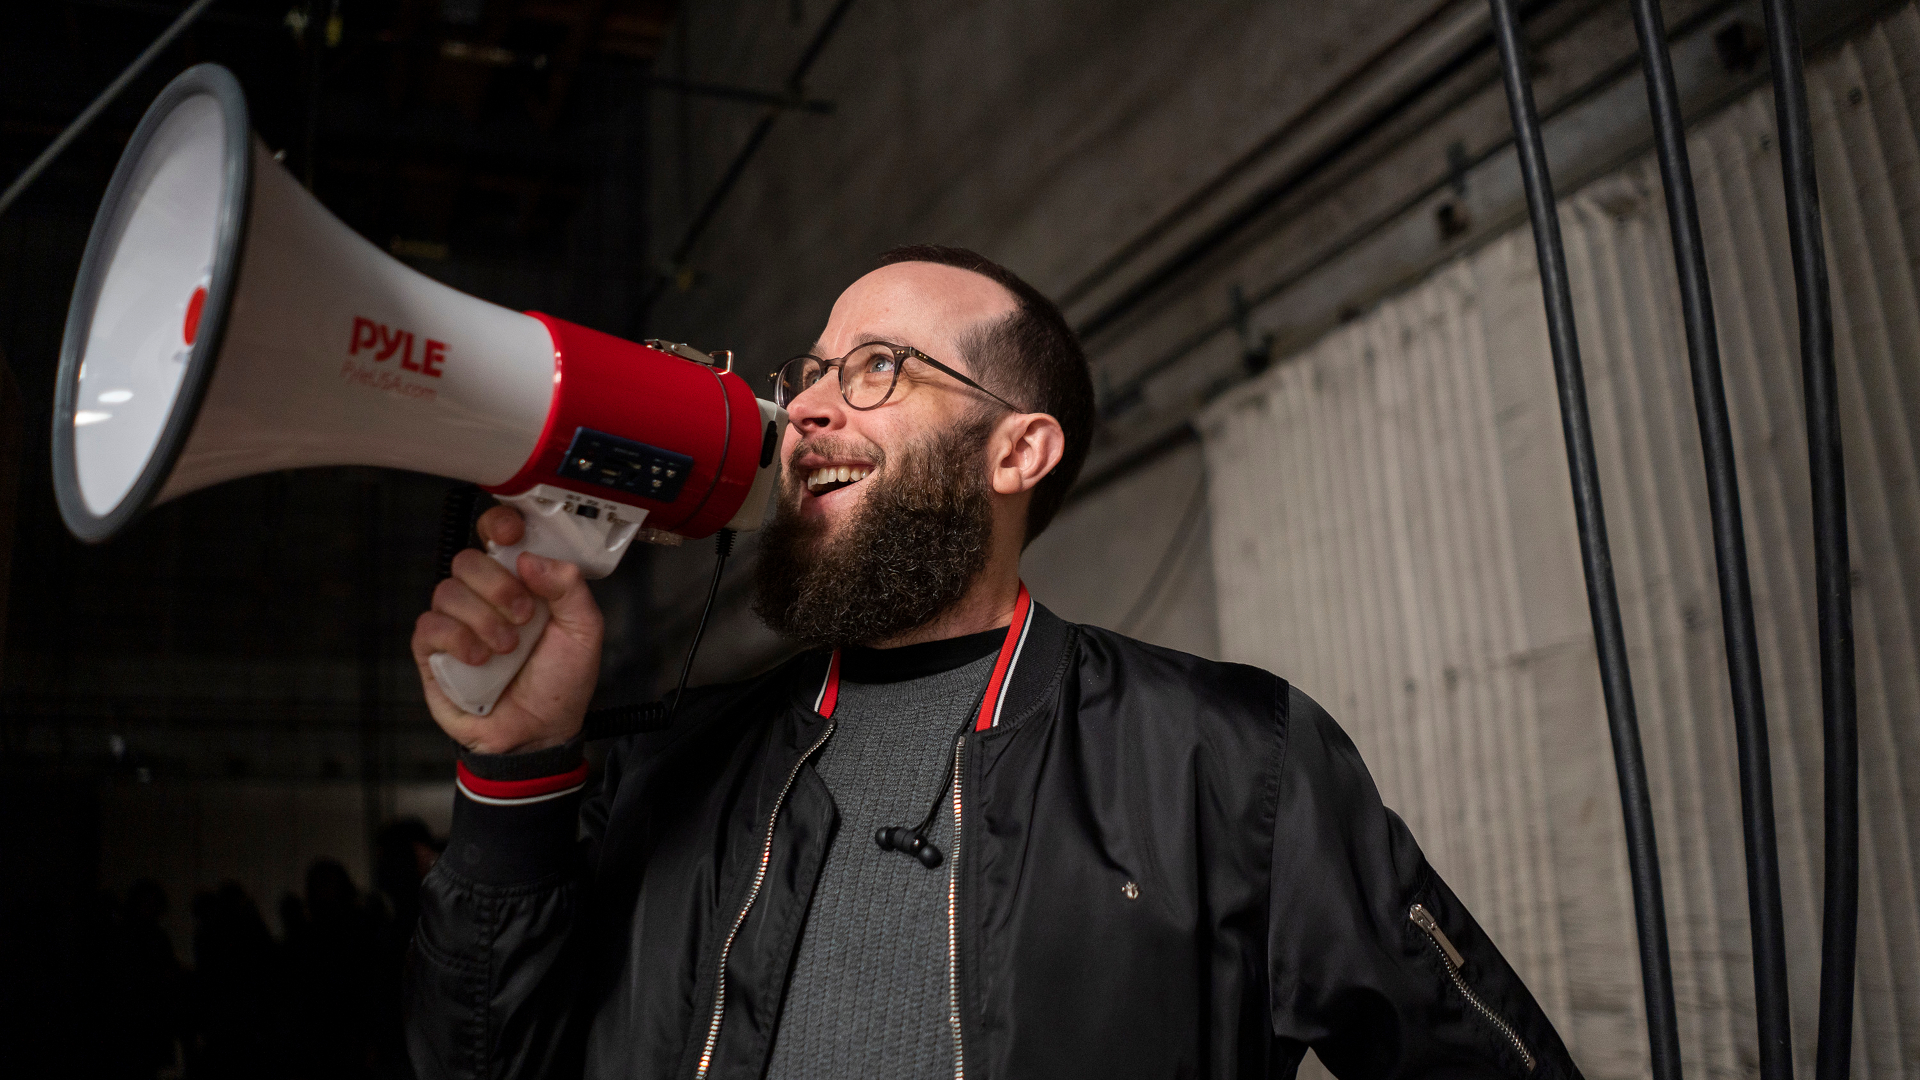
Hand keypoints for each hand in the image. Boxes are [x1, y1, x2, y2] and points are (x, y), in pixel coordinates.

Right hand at [411, 505, 602, 753]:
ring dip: (483, 618)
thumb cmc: (560, 683)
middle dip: (498, 585)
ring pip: (448, 589)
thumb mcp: (584, 631)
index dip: (499, 524)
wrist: (538, 734)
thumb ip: (569, 588)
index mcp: (521, 582)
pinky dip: (458, 639)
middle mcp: (485, 596)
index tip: (512, 536)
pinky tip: (481, 659)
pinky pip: (430, 625)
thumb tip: (532, 558)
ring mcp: (457, 622)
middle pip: (468, 558)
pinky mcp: (433, 650)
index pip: (497, 534)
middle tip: (523, 616)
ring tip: (507, 648)